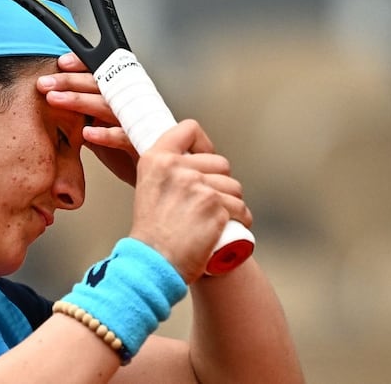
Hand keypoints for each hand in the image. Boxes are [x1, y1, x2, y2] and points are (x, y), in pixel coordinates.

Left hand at [37, 53, 140, 184]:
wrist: (153, 175)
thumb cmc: (126, 153)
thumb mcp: (98, 131)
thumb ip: (81, 119)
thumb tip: (56, 105)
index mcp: (118, 97)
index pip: (101, 73)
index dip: (82, 65)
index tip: (61, 63)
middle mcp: (128, 105)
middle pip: (100, 85)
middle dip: (70, 81)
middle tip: (46, 83)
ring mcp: (136, 123)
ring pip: (107, 106)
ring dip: (80, 101)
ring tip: (56, 100)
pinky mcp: (141, 145)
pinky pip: (123, 137)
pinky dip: (105, 135)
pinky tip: (87, 134)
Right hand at [130, 120, 251, 282]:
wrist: (152, 262)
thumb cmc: (151, 232)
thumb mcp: (149, 187)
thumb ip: (168, 171)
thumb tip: (194, 160)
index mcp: (156, 159)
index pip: (189, 129)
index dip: (203, 144)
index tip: (204, 161)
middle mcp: (177, 167)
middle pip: (220, 162)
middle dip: (221, 183)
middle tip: (207, 204)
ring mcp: (198, 186)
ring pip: (234, 187)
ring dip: (232, 204)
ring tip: (213, 221)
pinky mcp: (216, 206)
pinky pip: (241, 208)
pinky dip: (240, 221)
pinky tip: (226, 230)